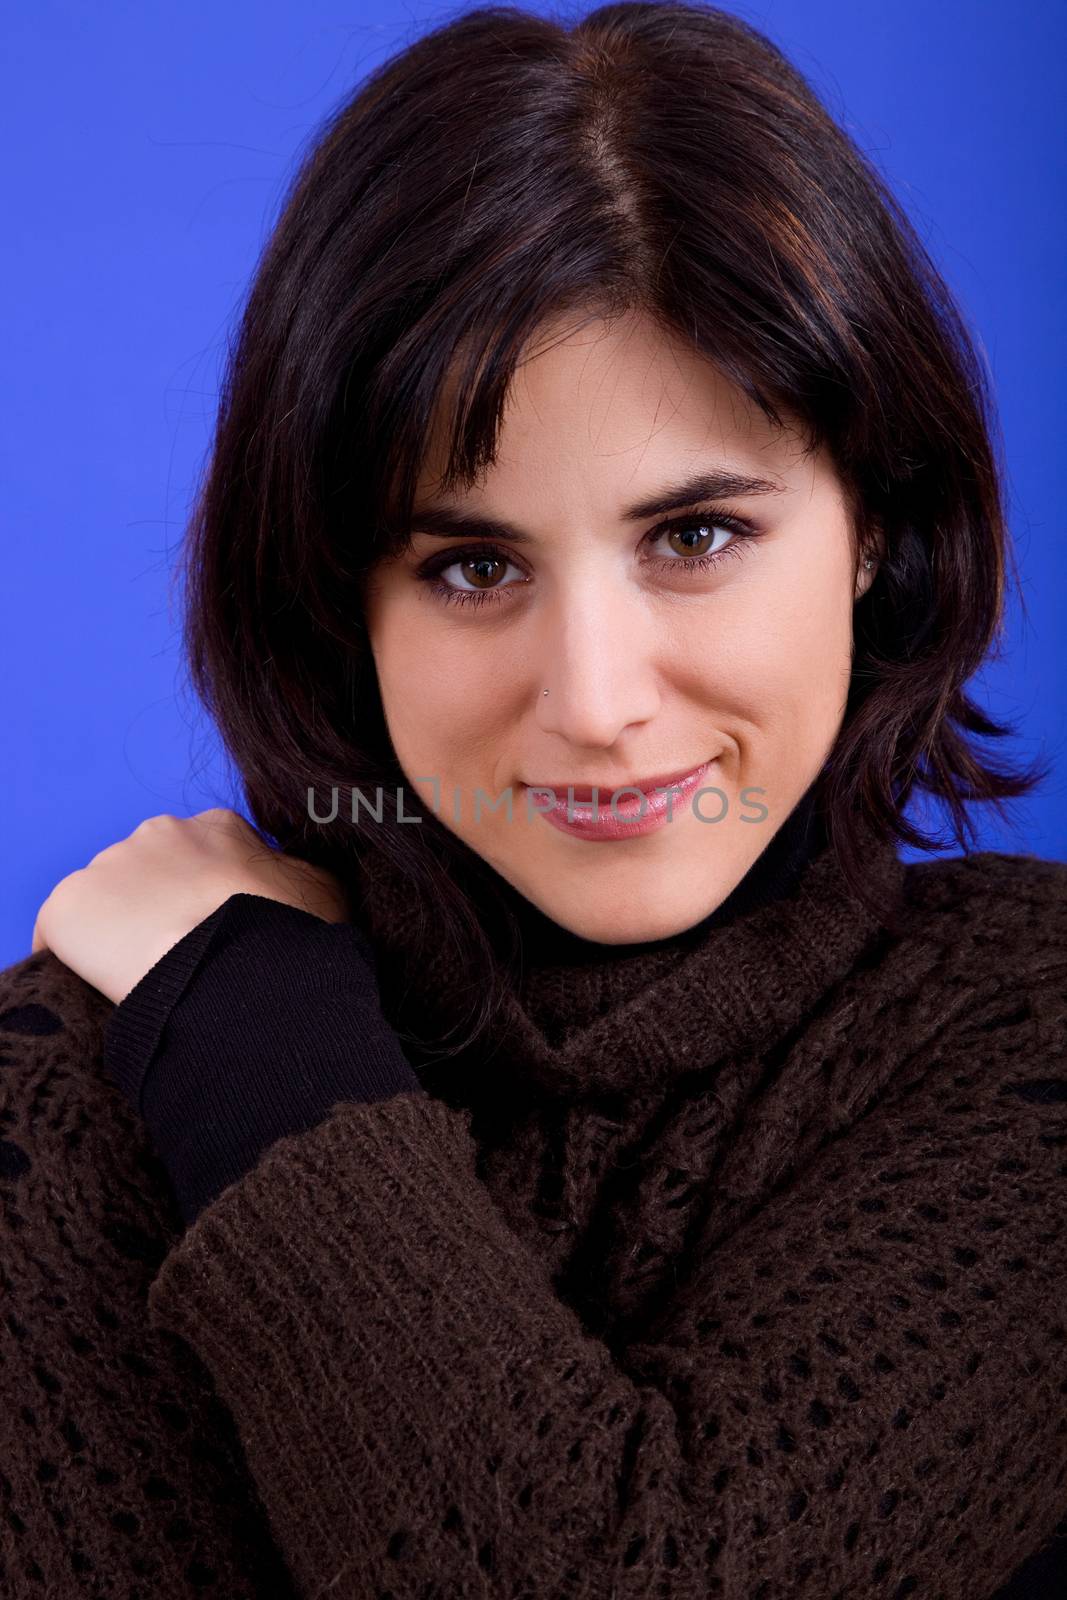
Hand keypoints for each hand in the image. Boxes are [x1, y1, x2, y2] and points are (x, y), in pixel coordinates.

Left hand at [31, 808, 349, 1003]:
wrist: (232, 970)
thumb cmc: (286, 936)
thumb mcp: (325, 893)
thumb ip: (303, 875)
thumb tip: (294, 877)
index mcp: (217, 827)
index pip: (208, 856)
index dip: (215, 896)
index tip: (221, 931)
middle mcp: (158, 832)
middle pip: (154, 873)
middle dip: (165, 908)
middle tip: (187, 955)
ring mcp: (108, 866)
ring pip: (111, 902)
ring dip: (124, 932)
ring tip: (150, 977)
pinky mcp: (68, 906)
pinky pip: (63, 933)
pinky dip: (77, 958)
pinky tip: (106, 987)